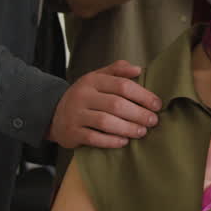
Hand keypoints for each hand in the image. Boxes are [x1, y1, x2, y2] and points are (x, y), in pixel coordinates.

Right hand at [47, 60, 161, 148]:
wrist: (53, 113)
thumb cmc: (85, 96)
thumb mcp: (97, 78)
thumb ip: (117, 70)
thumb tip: (138, 69)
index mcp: (92, 80)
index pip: (122, 85)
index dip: (143, 95)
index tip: (157, 105)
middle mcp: (83, 96)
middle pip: (116, 104)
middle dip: (138, 114)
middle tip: (153, 121)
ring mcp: (76, 114)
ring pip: (106, 122)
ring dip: (127, 128)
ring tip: (142, 132)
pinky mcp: (72, 132)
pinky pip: (94, 138)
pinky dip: (111, 141)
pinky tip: (124, 142)